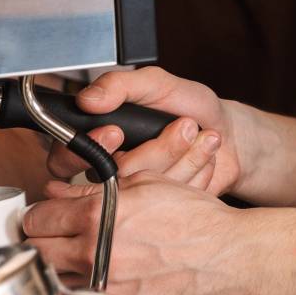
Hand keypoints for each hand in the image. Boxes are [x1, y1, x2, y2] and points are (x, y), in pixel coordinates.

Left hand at [23, 172, 245, 294]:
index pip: (36, 220)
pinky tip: (109, 277)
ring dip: (61, 271)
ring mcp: (106, 291)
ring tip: (81, 259)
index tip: (42, 217)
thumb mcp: (147, 185)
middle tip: (50, 238)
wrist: (233, 259)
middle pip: (36, 255)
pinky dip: (90, 292)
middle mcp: (94, 258)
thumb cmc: (200, 221)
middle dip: (38, 244)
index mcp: (95, 220)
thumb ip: (98, 190)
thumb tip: (65, 193)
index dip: (36, 216)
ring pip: (57, 284)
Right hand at [45, 68, 241, 197]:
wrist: (228, 132)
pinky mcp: (161, 212)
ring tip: (200, 133)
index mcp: (99, 139)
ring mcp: (136, 195)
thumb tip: (87, 98)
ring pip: (143, 189)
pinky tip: (205, 153)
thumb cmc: (189, 106)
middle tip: (184, 126)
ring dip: (183, 155)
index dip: (92, 146)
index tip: (116, 131)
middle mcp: (112, 170)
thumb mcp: (157, 83)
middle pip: (111, 178)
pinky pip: (170, 201)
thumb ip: (120, 85)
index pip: (67, 156)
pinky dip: (197, 170)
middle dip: (155, 151)